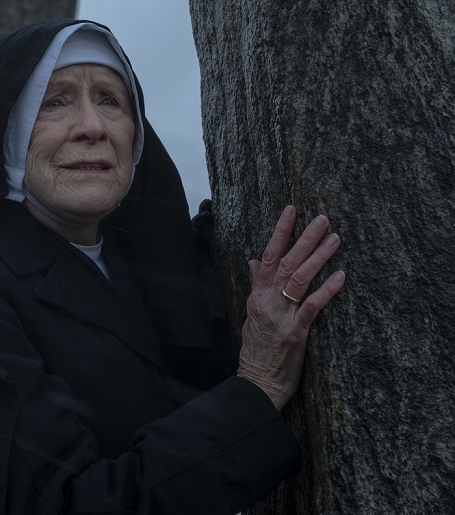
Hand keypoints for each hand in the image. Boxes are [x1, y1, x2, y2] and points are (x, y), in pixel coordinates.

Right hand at [237, 205, 345, 409]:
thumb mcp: (251, 314)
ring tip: (335, 239)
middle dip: (304, 238)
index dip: (279, 232)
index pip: (267, 256)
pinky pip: (312, 306)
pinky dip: (327, 289)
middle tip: (322, 218)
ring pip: (299, 279)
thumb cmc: (256, 350)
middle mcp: (267, 301)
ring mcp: (281, 316)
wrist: (257, 381)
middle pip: (286, 262)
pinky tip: (341, 276)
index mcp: (257, 295)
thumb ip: (255, 286)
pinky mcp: (295, 332)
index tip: (291, 210)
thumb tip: (253, 261)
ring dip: (318, 257)